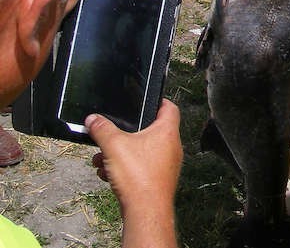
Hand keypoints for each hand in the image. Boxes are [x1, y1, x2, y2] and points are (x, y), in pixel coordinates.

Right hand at [87, 99, 182, 215]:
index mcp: (167, 131)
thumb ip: (102, 129)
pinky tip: (108, 175)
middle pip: (150, 130)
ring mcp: (167, 165)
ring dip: (122, 153)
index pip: (169, 107)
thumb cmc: (138, 176)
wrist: (146, 212)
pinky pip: (142, 168)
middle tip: (113, 135)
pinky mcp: (160, 180)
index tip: (144, 101)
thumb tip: (92, 119)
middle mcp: (172, 146)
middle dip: (127, 133)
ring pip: (143, 151)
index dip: (157, 101)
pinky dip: (126, 168)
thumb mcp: (114, 146)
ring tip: (102, 159)